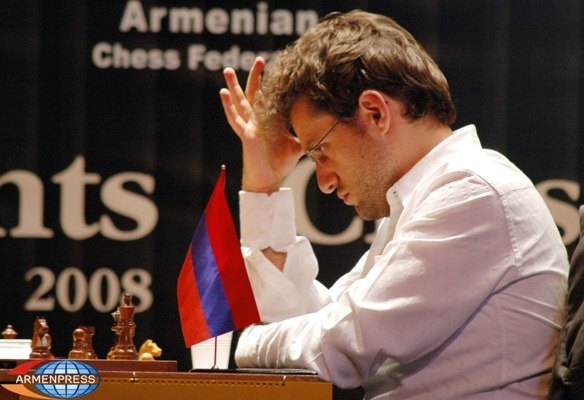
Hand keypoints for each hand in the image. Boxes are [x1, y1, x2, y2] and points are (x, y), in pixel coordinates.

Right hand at [219, 57, 302, 193]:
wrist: (270, 180)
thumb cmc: (280, 163)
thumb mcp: (298, 144)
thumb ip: (306, 134)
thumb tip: (324, 127)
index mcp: (269, 120)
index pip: (270, 97)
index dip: (273, 83)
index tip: (279, 67)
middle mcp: (257, 120)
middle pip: (255, 93)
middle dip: (257, 76)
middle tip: (260, 59)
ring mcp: (249, 126)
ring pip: (240, 102)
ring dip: (234, 86)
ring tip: (228, 71)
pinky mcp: (246, 135)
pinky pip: (235, 119)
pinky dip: (228, 106)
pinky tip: (223, 93)